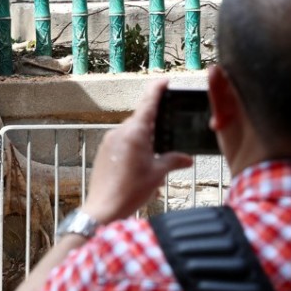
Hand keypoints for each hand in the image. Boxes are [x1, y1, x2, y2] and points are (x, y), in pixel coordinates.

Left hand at [81, 79, 192, 224]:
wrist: (103, 209)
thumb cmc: (130, 191)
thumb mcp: (158, 174)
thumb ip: (173, 161)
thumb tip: (187, 158)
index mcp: (135, 132)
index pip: (148, 103)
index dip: (157, 90)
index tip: (165, 81)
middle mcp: (119, 132)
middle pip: (140, 119)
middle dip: (155, 123)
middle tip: (169, 130)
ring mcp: (109, 141)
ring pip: (131, 132)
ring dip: (144, 138)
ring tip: (156, 155)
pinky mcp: (104, 151)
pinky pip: (122, 142)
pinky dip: (134, 146)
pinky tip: (141, 164)